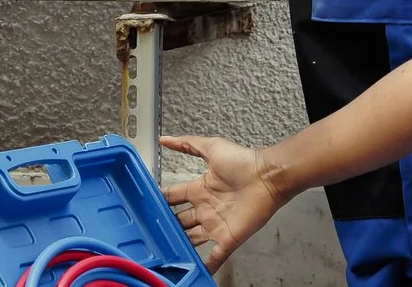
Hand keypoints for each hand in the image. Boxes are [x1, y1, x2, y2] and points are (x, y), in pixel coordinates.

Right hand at [160, 134, 282, 269]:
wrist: (267, 177)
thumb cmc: (242, 162)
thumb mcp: (212, 148)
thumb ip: (188, 143)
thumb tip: (164, 138)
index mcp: (199, 189)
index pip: (174, 197)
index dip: (160, 201)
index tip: (144, 207)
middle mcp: (204, 209)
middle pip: (179, 221)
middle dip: (166, 226)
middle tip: (147, 232)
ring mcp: (215, 225)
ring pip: (191, 239)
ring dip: (179, 246)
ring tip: (161, 253)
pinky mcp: (227, 239)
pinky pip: (214, 256)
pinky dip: (204, 266)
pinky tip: (191, 273)